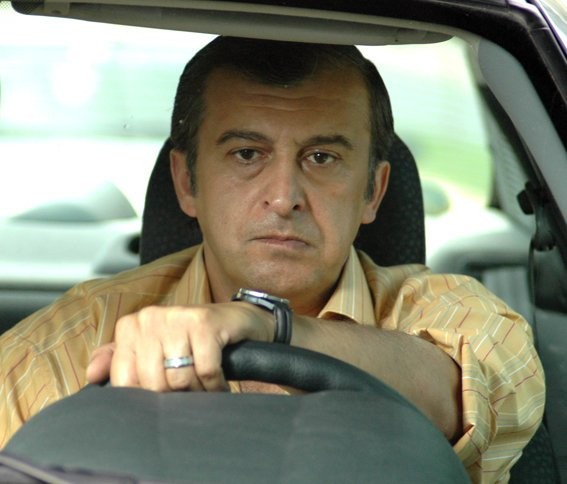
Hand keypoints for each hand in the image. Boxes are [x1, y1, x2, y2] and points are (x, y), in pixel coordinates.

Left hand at [86, 303, 273, 391]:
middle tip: (188, 390)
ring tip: (203, 384)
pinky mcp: (203, 322)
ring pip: (179, 378)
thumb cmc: (190, 340)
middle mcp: (149, 317)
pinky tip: (218, 382)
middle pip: (153, 382)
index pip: (125, 381)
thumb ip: (119, 360)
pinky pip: (205, 370)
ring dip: (197, 391)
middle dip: (175, 395)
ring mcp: (176, 316)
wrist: (234, 320)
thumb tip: (91, 375)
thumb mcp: (153, 349)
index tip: (164, 392)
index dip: (148, 396)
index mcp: (131, 326)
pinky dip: (215, 384)